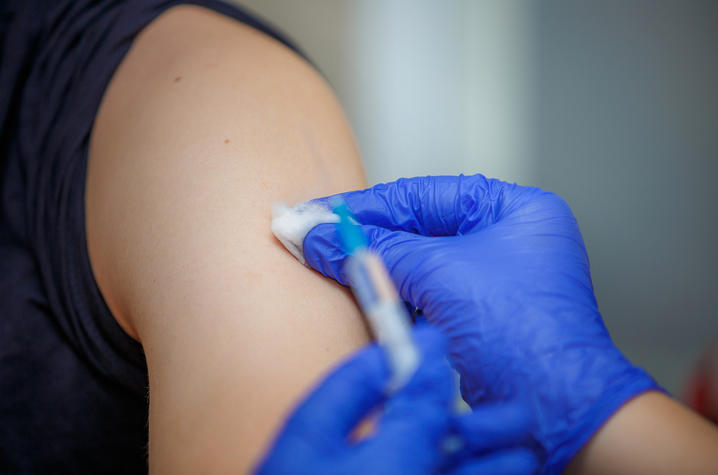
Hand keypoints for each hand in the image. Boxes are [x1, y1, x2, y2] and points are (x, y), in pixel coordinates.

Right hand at [302, 175, 660, 472]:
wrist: (556, 412)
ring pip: (417, 265)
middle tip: (314, 235)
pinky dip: (393, 298)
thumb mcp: (440, 275)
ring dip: (377, 269)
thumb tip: (319, 235)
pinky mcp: (478, 318)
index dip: (366, 204)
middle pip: (418, 228)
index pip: (423, 194)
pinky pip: (424, 297)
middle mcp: (506, 239)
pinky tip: (364, 294)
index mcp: (514, 210)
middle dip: (366, 236)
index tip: (319, 211)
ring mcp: (493, 280)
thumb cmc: (524, 336)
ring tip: (329, 262)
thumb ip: (375, 250)